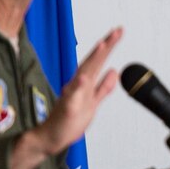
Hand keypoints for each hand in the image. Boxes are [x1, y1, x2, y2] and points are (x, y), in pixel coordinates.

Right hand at [9, 27, 123, 168]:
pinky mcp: (67, 109)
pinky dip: (79, 87)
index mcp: (85, 84)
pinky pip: (72, 97)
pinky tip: (84, 78)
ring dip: (93, 59)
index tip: (119, 32)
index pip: (98, 62)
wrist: (51, 137)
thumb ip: (103, 87)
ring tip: (103, 44)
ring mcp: (72, 96)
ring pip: (83, 74)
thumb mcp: (93, 102)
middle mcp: (78, 86)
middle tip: (116, 31)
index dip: (108, 47)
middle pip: (93, 62)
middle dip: (105, 46)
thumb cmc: (69, 121)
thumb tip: (114, 72)